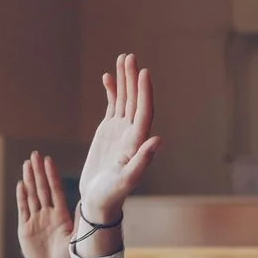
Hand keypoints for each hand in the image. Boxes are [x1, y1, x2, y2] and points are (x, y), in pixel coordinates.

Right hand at [15, 151, 73, 257]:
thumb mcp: (77, 238)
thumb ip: (79, 220)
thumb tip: (88, 203)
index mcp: (61, 215)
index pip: (56, 190)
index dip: (52, 175)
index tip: (49, 160)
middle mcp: (48, 215)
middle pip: (42, 189)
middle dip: (38, 172)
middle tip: (35, 154)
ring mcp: (36, 221)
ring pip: (32, 196)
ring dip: (29, 180)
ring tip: (26, 164)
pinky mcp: (25, 230)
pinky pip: (23, 210)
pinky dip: (22, 197)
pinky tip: (21, 185)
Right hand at [75, 54, 159, 228]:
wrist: (99, 201)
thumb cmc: (111, 195)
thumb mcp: (126, 181)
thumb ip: (142, 161)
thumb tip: (158, 140)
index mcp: (137, 142)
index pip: (144, 111)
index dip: (144, 92)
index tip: (144, 72)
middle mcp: (132, 133)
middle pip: (135, 100)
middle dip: (133, 78)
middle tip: (130, 57)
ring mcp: (120, 130)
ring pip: (124, 99)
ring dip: (124, 80)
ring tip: (123, 58)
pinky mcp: (108, 131)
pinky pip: (112, 106)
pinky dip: (112, 91)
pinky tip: (108, 77)